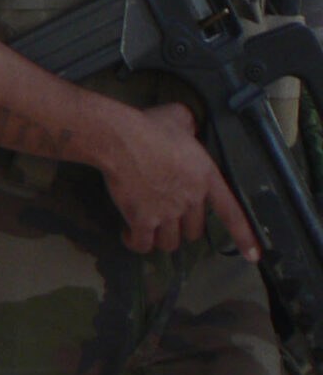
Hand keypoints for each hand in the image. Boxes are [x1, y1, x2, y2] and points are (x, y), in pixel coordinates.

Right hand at [97, 101, 258, 257]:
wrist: (120, 140)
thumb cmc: (149, 127)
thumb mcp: (178, 118)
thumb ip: (189, 126)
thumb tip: (186, 126)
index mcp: (205, 177)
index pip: (231, 213)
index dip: (244, 236)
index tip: (253, 256)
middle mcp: (191, 200)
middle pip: (194, 230)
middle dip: (182, 227)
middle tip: (168, 218)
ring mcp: (167, 213)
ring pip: (170, 242)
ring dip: (161, 238)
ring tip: (148, 229)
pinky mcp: (142, 220)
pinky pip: (142, 243)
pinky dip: (136, 243)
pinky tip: (129, 236)